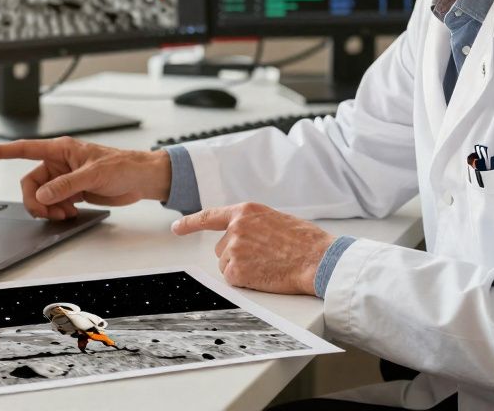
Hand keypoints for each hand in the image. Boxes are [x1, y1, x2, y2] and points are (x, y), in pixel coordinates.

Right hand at [0, 137, 171, 220]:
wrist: (141, 180)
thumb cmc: (123, 166)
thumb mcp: (93, 174)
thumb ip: (66, 185)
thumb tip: (43, 194)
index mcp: (61, 149)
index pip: (25, 149)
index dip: (2, 152)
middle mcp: (60, 163)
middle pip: (30, 183)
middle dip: (35, 200)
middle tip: (48, 212)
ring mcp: (65, 178)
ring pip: (40, 196)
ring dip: (48, 208)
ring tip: (65, 213)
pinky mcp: (72, 192)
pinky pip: (53, 203)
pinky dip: (57, 212)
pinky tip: (70, 212)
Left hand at [172, 203, 335, 295]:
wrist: (317, 259)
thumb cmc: (305, 241)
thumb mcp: (275, 219)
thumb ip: (253, 224)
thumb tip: (245, 235)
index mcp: (246, 211)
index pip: (210, 216)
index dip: (190, 223)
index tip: (176, 228)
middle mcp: (235, 228)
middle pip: (221, 248)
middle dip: (238, 255)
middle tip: (265, 257)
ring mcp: (234, 249)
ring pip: (226, 265)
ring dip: (242, 268)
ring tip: (268, 265)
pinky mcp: (236, 270)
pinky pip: (232, 279)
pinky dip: (245, 281)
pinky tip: (265, 275)